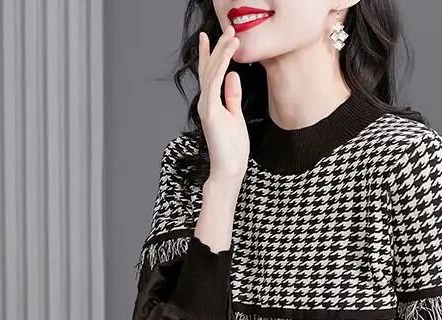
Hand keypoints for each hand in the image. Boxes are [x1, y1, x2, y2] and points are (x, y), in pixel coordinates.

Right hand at [198, 26, 249, 184]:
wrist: (229, 169)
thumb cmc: (232, 149)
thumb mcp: (235, 117)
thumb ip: (232, 96)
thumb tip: (233, 76)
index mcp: (212, 103)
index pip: (210, 73)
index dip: (212, 54)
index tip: (216, 36)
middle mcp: (206, 102)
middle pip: (210, 68)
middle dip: (219, 46)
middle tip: (229, 27)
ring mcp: (207, 106)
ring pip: (212, 71)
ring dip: (222, 51)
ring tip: (232, 35)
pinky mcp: (210, 111)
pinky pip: (214, 83)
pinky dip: (221, 66)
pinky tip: (229, 54)